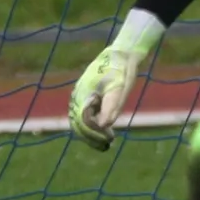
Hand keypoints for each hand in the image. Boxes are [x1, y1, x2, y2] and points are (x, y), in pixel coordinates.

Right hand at [68, 11, 164, 148]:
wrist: (120, 55)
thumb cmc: (121, 70)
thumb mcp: (120, 88)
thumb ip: (111, 106)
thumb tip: (104, 125)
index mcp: (83, 94)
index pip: (84, 121)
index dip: (95, 133)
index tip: (109, 139)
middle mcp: (78, 97)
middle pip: (79, 124)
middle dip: (91, 137)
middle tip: (107, 145)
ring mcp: (80, 96)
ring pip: (80, 121)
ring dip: (90, 134)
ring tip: (105, 143)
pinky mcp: (85, 97)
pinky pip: (84, 115)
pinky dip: (92, 126)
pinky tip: (104, 131)